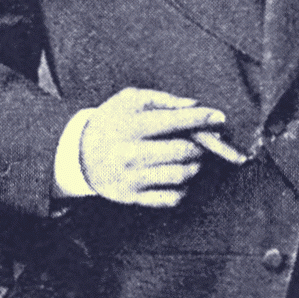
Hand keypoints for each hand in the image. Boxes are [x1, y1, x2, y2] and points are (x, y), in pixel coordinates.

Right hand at [79, 88, 225, 207]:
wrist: (78, 154)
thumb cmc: (111, 121)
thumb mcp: (130, 100)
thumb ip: (163, 99)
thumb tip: (195, 105)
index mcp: (130, 126)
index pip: (173, 122)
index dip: (201, 119)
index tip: (220, 117)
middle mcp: (130, 154)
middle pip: (183, 152)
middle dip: (201, 145)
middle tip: (205, 141)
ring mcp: (132, 179)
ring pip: (181, 176)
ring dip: (195, 165)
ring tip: (192, 157)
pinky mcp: (133, 198)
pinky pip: (172, 198)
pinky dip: (183, 187)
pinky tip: (178, 175)